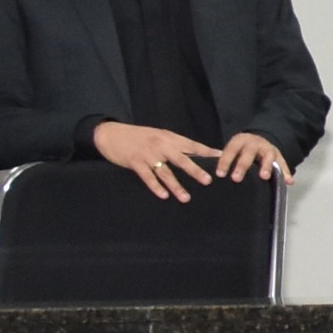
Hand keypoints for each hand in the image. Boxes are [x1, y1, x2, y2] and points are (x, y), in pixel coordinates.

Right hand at [91, 121, 218, 201]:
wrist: (110, 133)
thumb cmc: (137, 137)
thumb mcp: (158, 136)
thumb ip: (174, 144)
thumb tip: (194, 154)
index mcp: (169, 138)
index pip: (192, 145)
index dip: (207, 152)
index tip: (222, 158)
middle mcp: (161, 145)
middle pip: (182, 159)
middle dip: (195, 171)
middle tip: (208, 181)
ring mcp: (148, 154)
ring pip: (166, 172)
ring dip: (176, 186)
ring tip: (186, 198)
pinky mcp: (135, 162)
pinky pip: (147, 176)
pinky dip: (156, 187)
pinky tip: (164, 196)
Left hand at [214, 132, 290, 182]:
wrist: (259, 139)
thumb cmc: (242, 150)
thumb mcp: (233, 149)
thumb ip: (226, 159)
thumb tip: (211, 174)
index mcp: (240, 141)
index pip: (231, 150)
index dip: (225, 162)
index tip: (220, 174)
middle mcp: (254, 143)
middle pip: (248, 153)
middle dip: (243, 166)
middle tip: (236, 178)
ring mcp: (268, 148)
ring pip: (268, 157)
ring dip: (266, 167)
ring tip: (264, 177)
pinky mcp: (279, 155)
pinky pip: (283, 164)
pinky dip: (286, 173)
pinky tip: (288, 182)